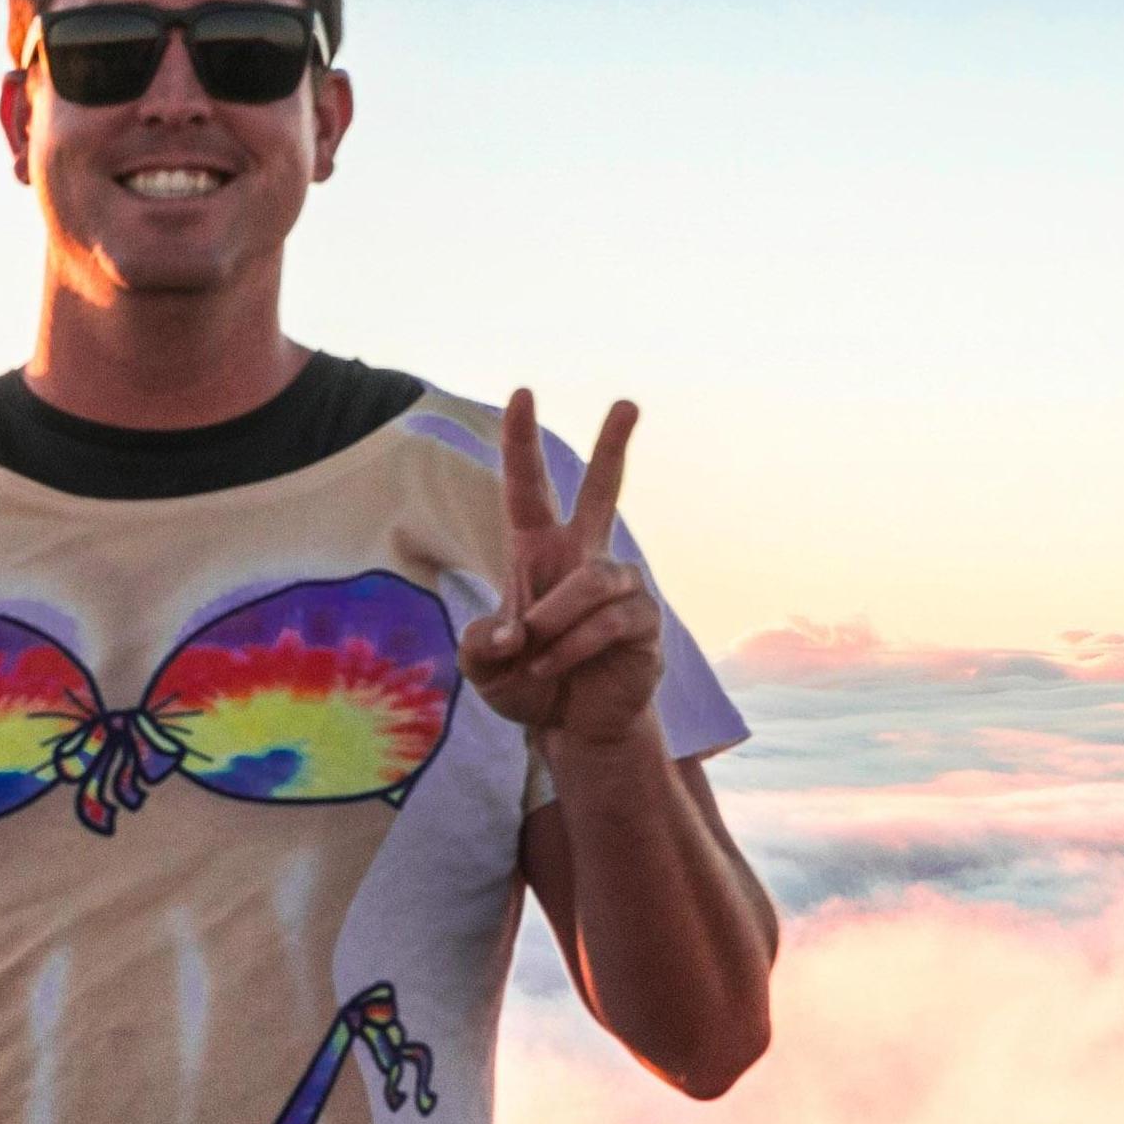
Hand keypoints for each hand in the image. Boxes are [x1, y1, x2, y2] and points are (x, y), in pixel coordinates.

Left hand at [459, 388, 665, 749]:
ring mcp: (620, 586)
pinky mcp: (645, 620)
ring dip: (554, 622)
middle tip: (628, 402)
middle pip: (604, 492)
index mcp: (538, 553)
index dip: (522, 443)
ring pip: (590, 582)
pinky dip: (572, 648)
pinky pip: (606, 621)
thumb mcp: (484, 670)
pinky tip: (555, 668)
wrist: (572, 729)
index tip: (523, 394)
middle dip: (615, 447)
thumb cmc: (527, 686)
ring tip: (534, 655)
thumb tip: (510, 633)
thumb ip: (478, 648)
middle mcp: (584, 558)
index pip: (528, 489)